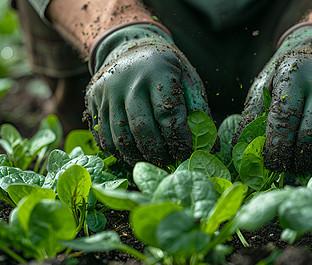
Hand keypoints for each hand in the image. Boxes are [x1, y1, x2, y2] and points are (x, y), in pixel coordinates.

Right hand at [85, 23, 209, 164]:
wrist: (132, 47)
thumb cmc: (168, 70)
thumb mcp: (188, 81)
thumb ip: (199, 112)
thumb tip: (211, 148)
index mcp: (157, 72)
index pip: (168, 115)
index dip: (179, 141)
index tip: (187, 154)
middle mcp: (127, 80)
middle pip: (141, 129)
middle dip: (158, 153)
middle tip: (169, 162)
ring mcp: (106, 90)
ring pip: (119, 137)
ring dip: (138, 157)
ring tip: (153, 161)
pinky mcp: (92, 99)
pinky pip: (102, 136)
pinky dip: (119, 152)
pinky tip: (134, 153)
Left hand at [240, 24, 311, 172]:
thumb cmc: (285, 78)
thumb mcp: (264, 86)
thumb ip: (252, 115)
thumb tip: (240, 148)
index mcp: (293, 74)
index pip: (284, 117)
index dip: (277, 146)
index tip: (271, 164)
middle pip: (311, 131)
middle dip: (297, 158)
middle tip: (288, 169)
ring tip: (303, 167)